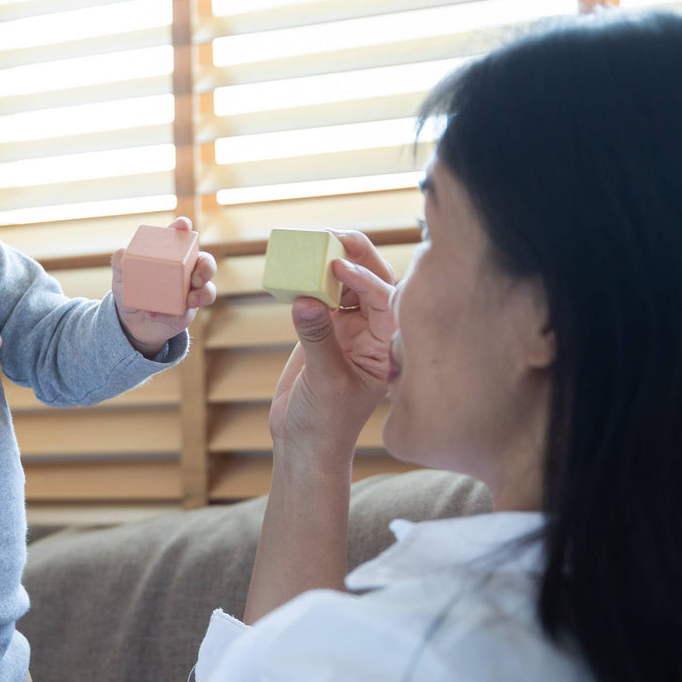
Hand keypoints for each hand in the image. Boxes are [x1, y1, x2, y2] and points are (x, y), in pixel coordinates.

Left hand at [111, 216, 218, 357]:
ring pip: (208, 291)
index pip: (182, 238)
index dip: (184, 229)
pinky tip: (154, 314)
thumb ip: (120, 260)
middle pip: (206, 263)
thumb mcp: (121, 274)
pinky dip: (170, 315)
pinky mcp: (186, 314)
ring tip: (189, 301)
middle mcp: (186, 271)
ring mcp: (190, 293)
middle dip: (206, 268)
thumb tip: (123, 253)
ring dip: (202, 295)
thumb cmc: (130, 289)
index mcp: (173, 256)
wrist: (131, 320)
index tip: (183, 225)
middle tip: (196, 277)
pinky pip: (185, 315)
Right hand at [268, 230, 395, 452]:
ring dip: (329, 263)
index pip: (384, 300)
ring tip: (311, 243)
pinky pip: (318, 296)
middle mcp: (371, 332)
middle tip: (331, 236)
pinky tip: (294, 267)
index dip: (366, 279)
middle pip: (370, 281)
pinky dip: (307, 280)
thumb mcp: (325, 381)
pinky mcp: (322, 330)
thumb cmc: (327, 424)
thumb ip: (317, 338)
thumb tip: (305, 299)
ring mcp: (346, 329)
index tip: (340, 268)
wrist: (305, 446)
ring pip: (344, 284)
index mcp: (386, 345)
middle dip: (354, 256)